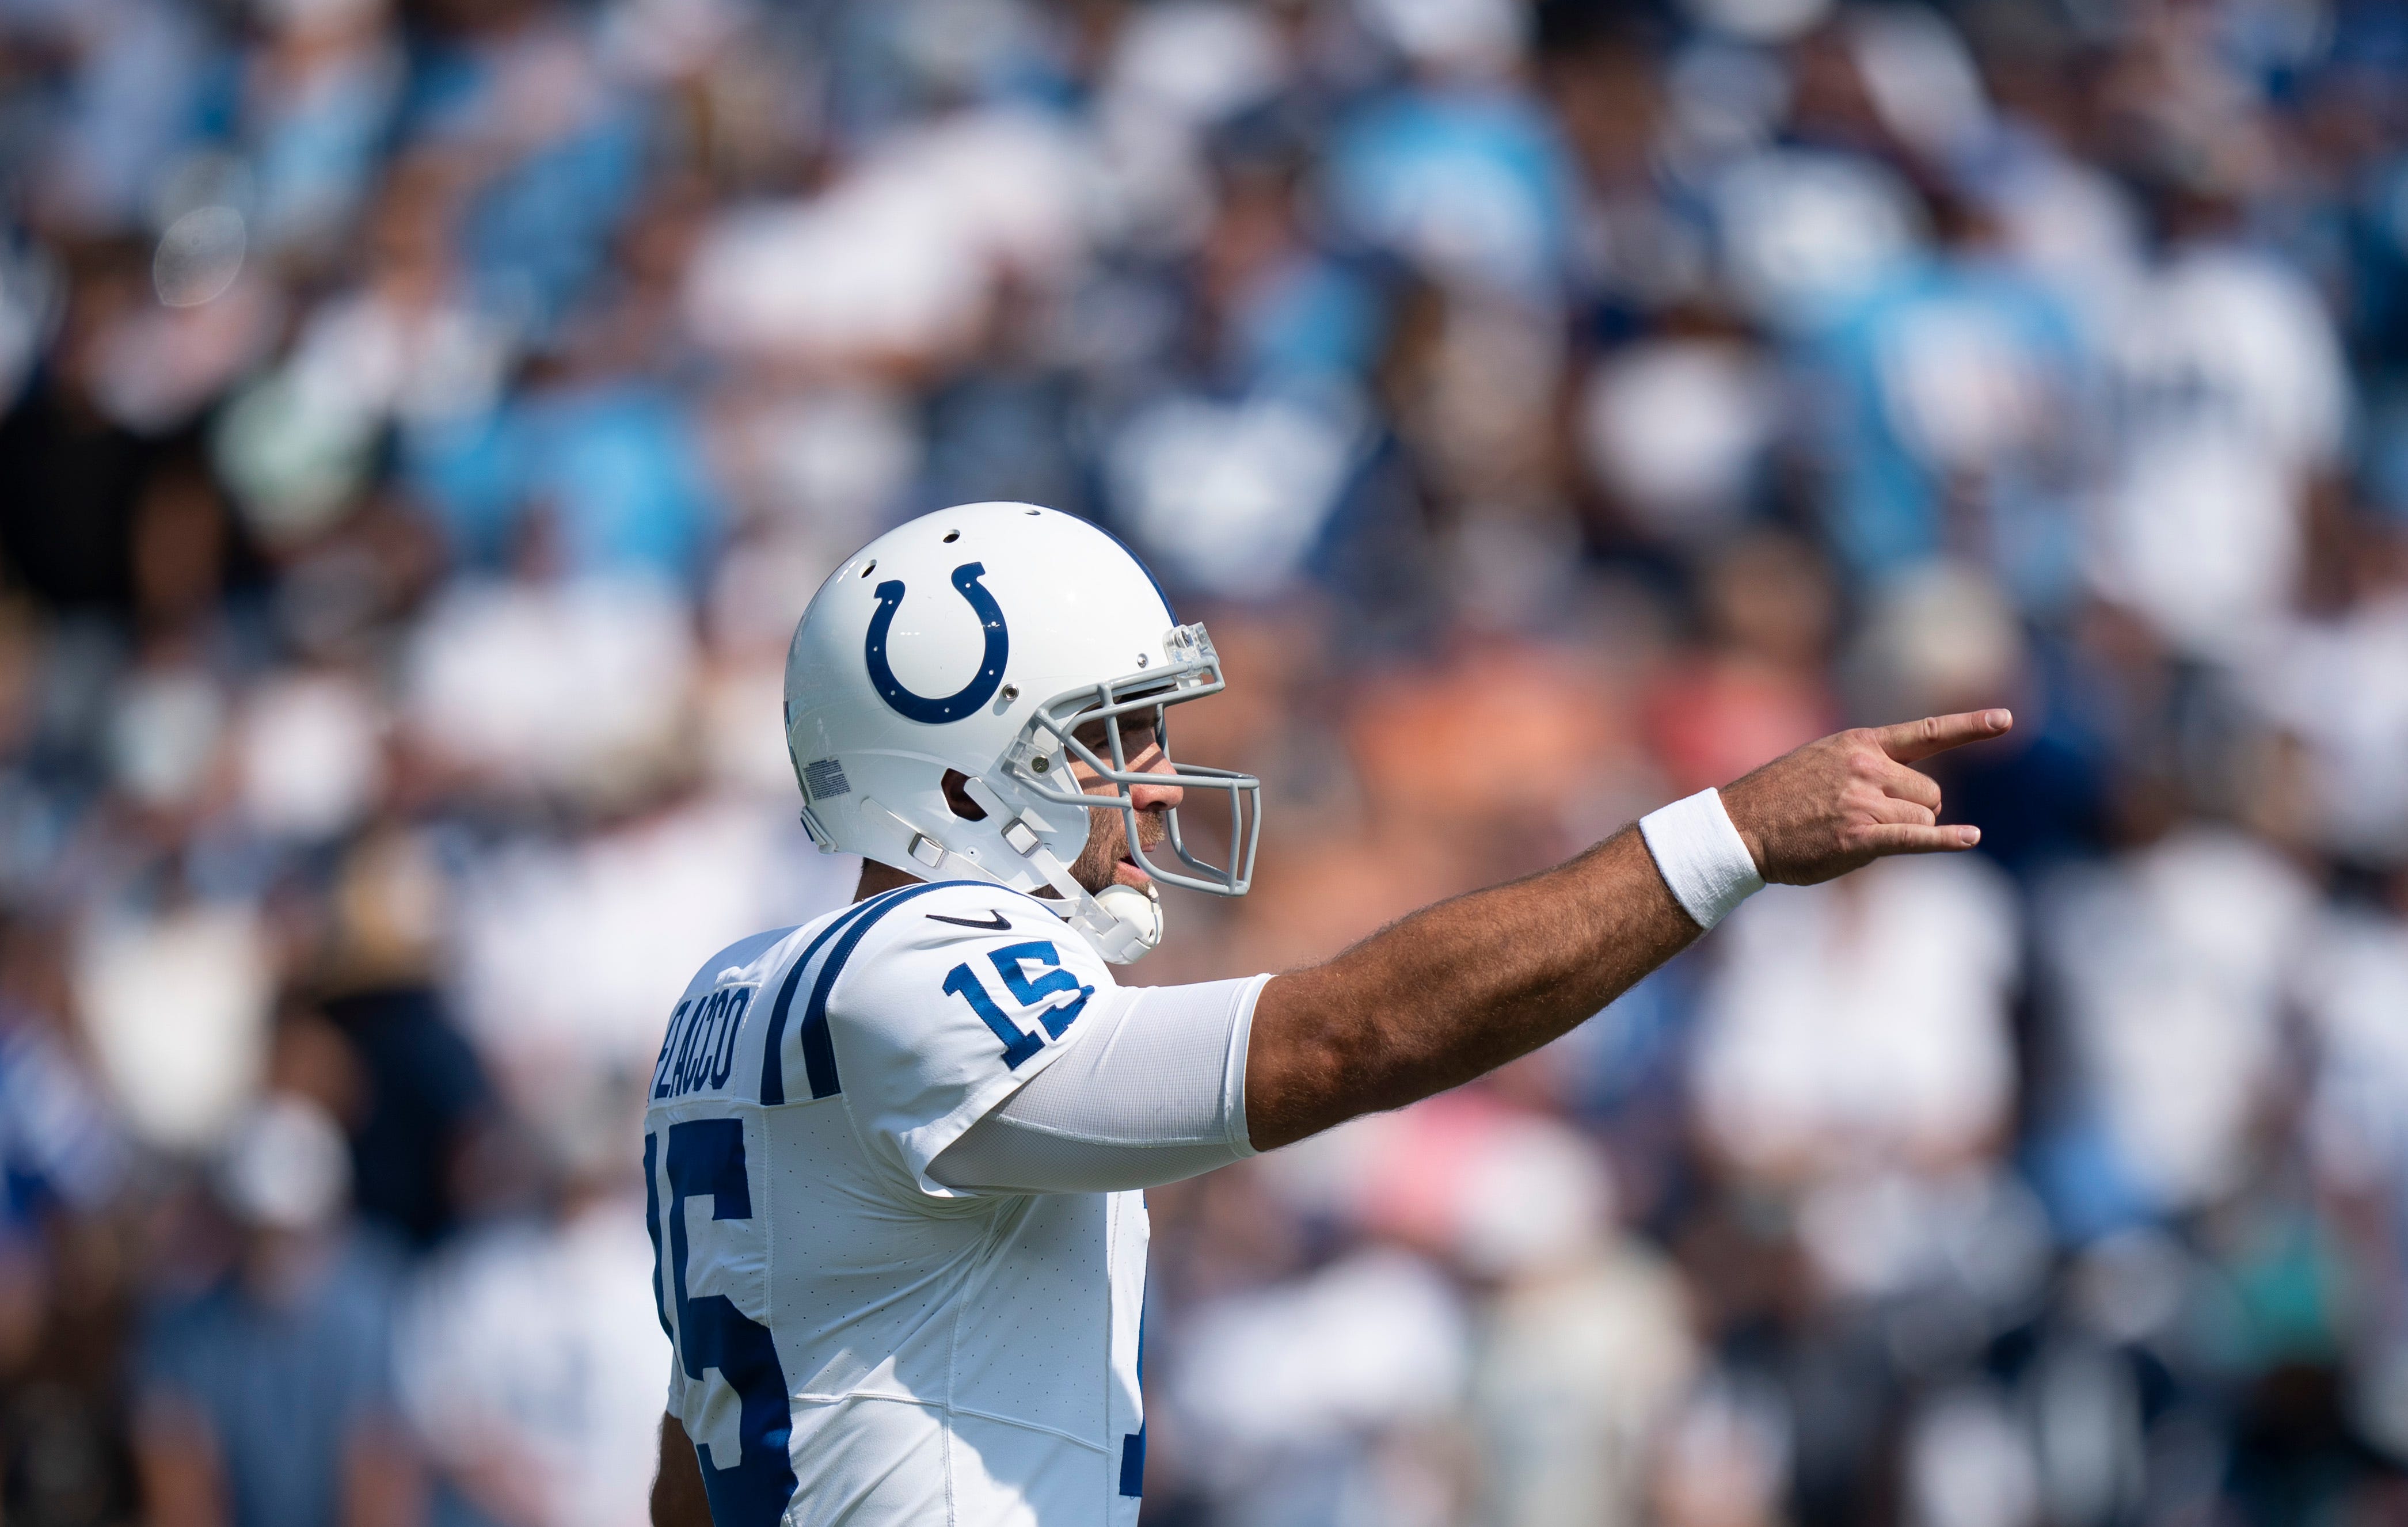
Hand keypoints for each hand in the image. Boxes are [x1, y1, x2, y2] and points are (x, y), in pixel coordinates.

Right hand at [1718, 710, 2012, 885]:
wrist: (1740, 827)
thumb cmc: (1778, 799)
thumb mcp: (1821, 762)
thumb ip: (1867, 767)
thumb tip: (1911, 797)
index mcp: (1860, 744)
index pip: (1926, 732)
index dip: (1970, 727)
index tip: (2006, 720)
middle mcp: (1868, 767)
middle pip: (1930, 794)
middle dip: (1915, 813)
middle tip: (1874, 823)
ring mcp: (1864, 801)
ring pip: (1923, 820)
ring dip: (1904, 834)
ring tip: (1857, 836)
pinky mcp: (1861, 836)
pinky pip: (1916, 838)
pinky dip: (1946, 840)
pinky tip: (1969, 839)